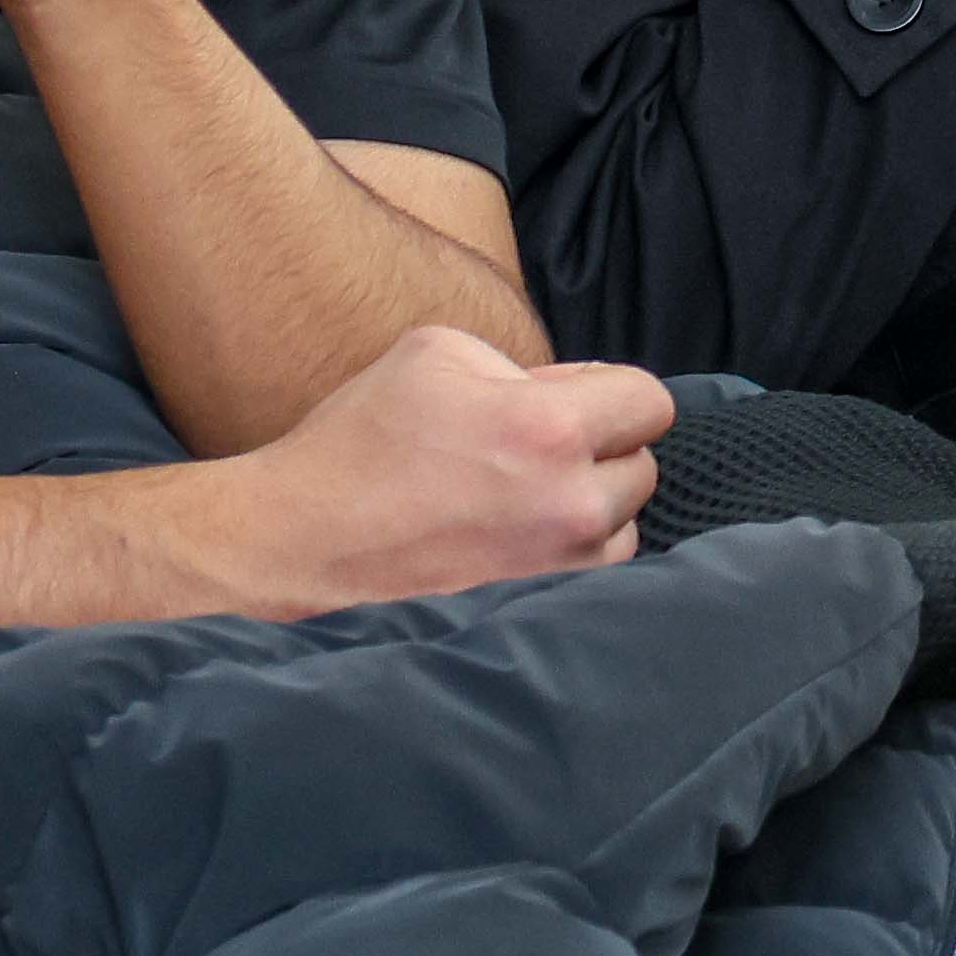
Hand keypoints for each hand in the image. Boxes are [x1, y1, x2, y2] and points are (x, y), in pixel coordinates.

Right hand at [188, 323, 673, 604]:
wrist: (304, 539)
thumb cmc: (363, 438)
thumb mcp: (439, 352)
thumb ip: (525, 367)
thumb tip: (572, 395)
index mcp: (551, 428)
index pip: (652, 402)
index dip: (612, 391)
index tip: (570, 398)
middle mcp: (570, 504)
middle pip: (644, 466)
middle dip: (602, 447)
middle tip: (532, 444)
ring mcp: (556, 565)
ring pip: (624, 525)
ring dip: (594, 504)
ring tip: (524, 492)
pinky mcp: (534, 604)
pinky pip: (591, 570)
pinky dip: (571, 549)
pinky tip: (519, 530)